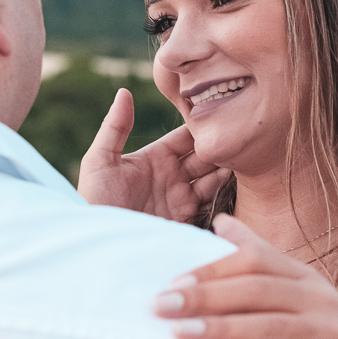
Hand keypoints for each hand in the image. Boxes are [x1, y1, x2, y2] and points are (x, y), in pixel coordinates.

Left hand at [77, 88, 229, 222]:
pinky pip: (213, 205)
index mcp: (155, 158)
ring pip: (214, 178)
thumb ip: (114, 127)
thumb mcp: (98, 162)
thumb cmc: (93, 201)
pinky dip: (225, 195)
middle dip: (220, 147)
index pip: (187, 136)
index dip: (203, 126)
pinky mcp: (188, 222)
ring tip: (243, 158)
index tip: (221, 113)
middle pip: (206, 156)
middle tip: (238, 137)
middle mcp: (172, 177)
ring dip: (227, 169)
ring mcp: (182, 200)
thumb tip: (124, 91)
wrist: (99, 247)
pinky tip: (237, 184)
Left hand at [154, 214, 337, 338]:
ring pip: (271, 328)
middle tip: (161, 307)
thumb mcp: (299, 292)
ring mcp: (331, 336)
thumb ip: (262, 258)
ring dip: (222, 331)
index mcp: (304, 277)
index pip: (255, 260)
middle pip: (256, 290)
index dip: (212, 268)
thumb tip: (219, 220)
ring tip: (181, 336)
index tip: (170, 283)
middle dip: (205, 297)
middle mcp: (319, 300)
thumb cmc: (327, 338)